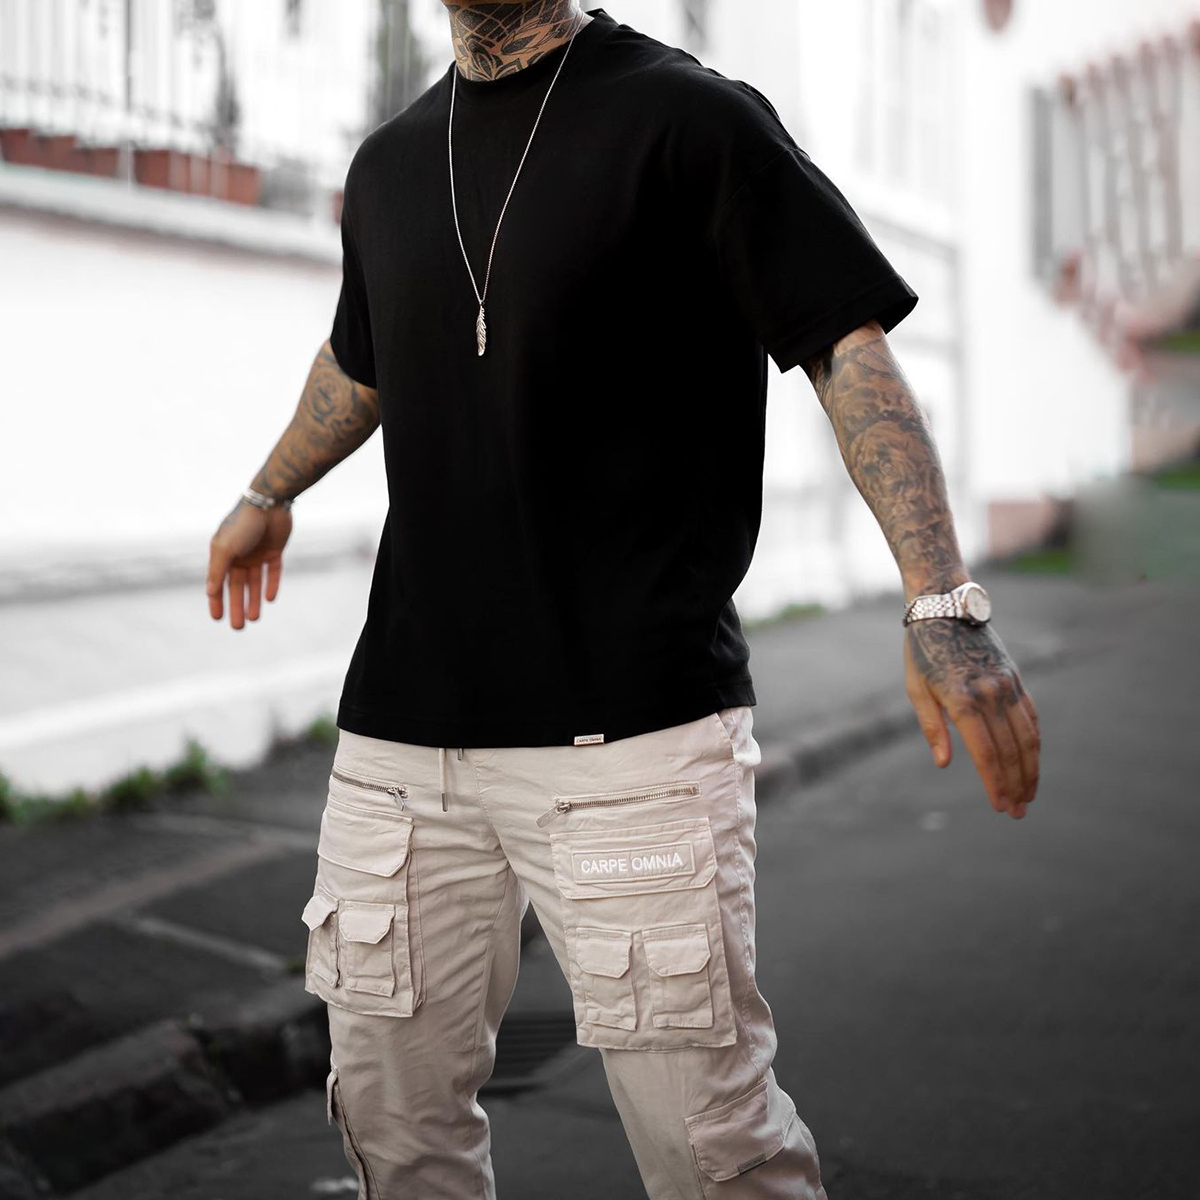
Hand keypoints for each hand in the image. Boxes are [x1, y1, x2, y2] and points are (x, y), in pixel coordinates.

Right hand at [206, 499, 291, 628]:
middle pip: (237, 587)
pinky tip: (269, 599)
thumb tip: (210, 592)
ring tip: (253, 619)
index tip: (217, 619)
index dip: (217, 601)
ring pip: (255, 583)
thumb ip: (217, 569)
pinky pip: (272, 572)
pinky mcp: (275, 551)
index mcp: (223, 553)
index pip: (218, 583)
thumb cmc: (243, 524)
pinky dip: (271, 585)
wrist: (270, 503)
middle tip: (238, 628)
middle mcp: (239, 555)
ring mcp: (257, 553)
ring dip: (253, 601)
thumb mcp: (226, 548)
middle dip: (237, 606)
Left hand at [903, 620, 1040, 818]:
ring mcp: (1007, 684)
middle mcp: (990, 693)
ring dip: (1031, 769)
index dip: (994, 783)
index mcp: (961, 698)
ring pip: (1027, 736)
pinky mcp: (1015, 678)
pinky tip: (1033, 763)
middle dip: (1016, 785)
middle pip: (1010, 750)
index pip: (985, 752)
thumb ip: (932, 727)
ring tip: (1029, 796)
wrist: (946, 608)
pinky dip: (1034, 742)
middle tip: (1018, 813)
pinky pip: (1030, 716)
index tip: (999, 806)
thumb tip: (945, 764)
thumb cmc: (923, 651)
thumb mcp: (916, 689)